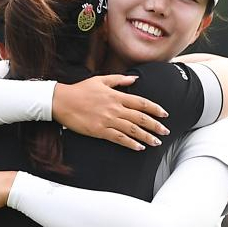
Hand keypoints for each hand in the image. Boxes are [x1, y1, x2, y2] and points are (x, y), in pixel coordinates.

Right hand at [52, 75, 169, 150]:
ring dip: (146, 136)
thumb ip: (119, 80)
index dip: (154, 108)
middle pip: (140, 118)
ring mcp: (107, 120)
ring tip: (156, 142)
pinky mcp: (99, 131)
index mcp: (116, 96)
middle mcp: (114, 108)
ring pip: (132, 130)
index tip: (164, 114)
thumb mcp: (100, 80)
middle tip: (166, 131)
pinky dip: (130, 143)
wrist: (61, 101)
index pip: (140, 103)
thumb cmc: (80, 90)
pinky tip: (139, 147)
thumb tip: (135, 79)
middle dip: (155, 125)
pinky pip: (118, 138)